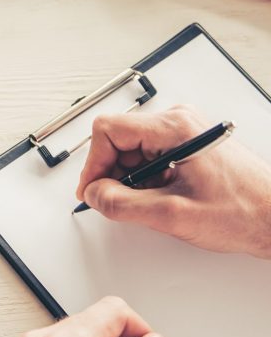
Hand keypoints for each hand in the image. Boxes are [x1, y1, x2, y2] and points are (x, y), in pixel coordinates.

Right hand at [76, 105, 270, 257]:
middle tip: (114, 201)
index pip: (109, 129)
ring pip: (132, 148)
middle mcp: (178, 122)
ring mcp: (183, 131)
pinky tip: (159, 196)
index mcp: (175, 129)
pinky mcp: (187, 143)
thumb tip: (94, 194)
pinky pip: (148, 154)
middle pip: (118, 138)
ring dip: (129, 177)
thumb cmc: (244, 211)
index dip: (94, 162)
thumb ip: (123, 204)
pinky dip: (145, 177)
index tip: (92, 188)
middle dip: (111, 172)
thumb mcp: (173, 214)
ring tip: (147, 201)